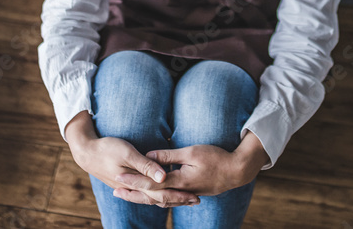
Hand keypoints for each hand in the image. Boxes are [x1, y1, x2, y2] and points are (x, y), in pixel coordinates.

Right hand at [71, 135, 200, 207]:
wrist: (86, 151)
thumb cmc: (107, 148)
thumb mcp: (127, 152)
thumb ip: (146, 166)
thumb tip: (164, 178)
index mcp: (136, 183)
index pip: (162, 194)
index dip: (179, 195)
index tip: (194, 196)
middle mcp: (133, 188)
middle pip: (159, 198)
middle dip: (177, 199)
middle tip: (195, 200)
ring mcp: (129, 187)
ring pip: (152, 197)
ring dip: (168, 198)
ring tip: (184, 198)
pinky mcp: (126, 183)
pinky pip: (145, 193)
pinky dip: (157, 194)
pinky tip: (162, 191)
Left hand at [114, 132, 269, 199]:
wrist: (236, 171)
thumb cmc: (216, 158)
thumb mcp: (192, 152)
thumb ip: (169, 156)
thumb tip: (149, 156)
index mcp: (179, 181)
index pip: (151, 182)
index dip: (134, 180)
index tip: (119, 178)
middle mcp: (180, 191)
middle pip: (152, 195)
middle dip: (133, 193)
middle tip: (115, 190)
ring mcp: (186, 194)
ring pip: (160, 199)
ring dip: (143, 197)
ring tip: (128, 195)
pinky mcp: (191, 193)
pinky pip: (169, 199)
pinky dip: (157, 198)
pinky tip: (152, 197)